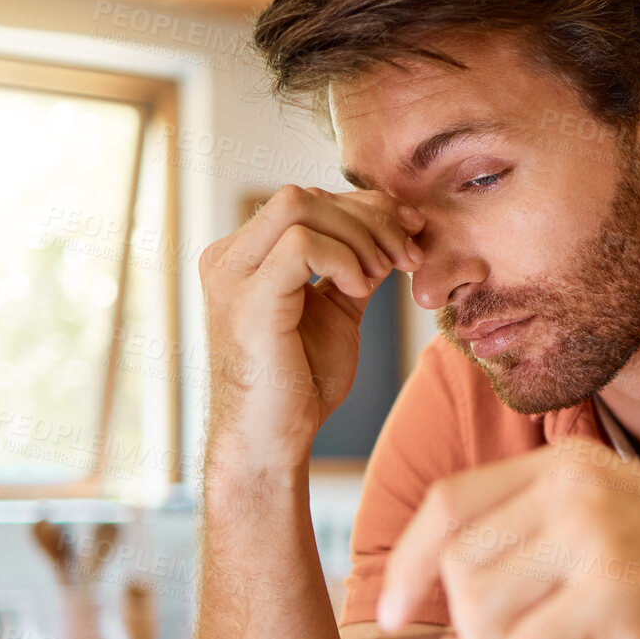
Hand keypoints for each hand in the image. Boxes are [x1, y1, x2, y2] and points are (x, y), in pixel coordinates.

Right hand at [198, 185, 423, 476]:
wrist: (272, 442)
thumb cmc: (300, 386)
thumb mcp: (336, 312)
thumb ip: (355, 269)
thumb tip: (393, 231)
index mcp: (244, 256)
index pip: (307, 202)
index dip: (365, 207)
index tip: (411, 231)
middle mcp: (229, 257)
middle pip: (306, 196)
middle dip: (370, 217)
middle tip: (407, 255)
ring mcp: (233, 275)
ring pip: (300, 206)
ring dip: (360, 235)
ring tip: (383, 276)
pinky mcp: (249, 299)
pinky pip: (300, 244)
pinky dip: (342, 258)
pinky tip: (361, 289)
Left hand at [376, 440, 639, 638]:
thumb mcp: (598, 560)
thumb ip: (518, 588)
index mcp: (565, 464)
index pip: (448, 504)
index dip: (409, 564)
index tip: (394, 615)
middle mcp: (573, 486)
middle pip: (457, 566)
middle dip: (471, 630)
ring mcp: (593, 532)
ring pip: (484, 613)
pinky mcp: (615, 586)